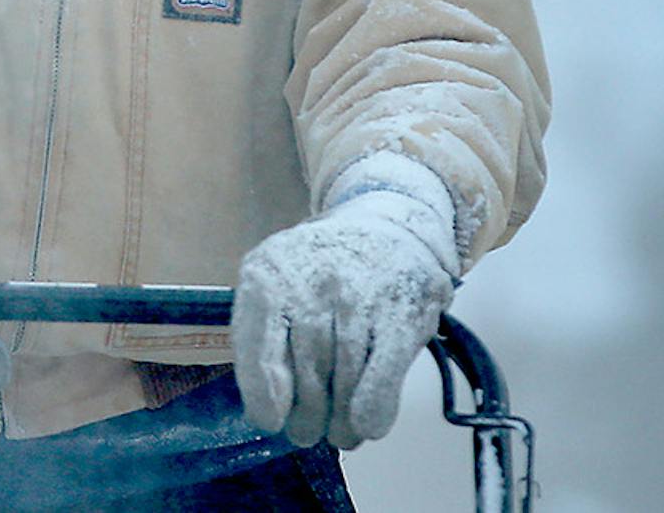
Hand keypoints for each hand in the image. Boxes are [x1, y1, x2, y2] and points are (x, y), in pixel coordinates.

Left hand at [232, 159, 459, 449]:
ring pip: (346, 375)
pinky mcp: (405, 309)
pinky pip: (385, 369)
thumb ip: (260, 344)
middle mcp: (315, 277)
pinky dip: (375, 405)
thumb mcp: (275, 290)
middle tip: (308, 433)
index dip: (264, 392)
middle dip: (307, 413)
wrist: (387, 229)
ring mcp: (362, 292)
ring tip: (339, 435)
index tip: (271, 422)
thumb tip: (269, 415)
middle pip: (307, 368)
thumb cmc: (318, 273)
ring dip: (341, 419)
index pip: (259, 345)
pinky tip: (367, 425)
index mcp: (268, 271)